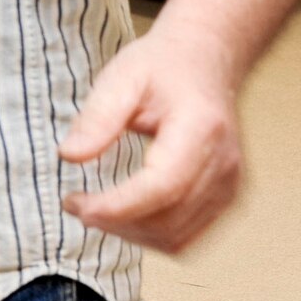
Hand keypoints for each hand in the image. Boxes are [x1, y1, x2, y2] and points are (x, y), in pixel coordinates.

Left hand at [58, 25, 244, 251]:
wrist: (205, 63)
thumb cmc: (162, 68)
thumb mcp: (121, 77)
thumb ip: (97, 117)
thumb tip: (69, 156)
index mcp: (202, 130)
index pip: (162, 187)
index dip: (117, 206)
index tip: (75, 204)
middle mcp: (224, 165)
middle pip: (168, 220)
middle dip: (115, 222)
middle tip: (74, 204)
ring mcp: (230, 187)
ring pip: (177, 238)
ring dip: (129, 234)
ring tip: (94, 209)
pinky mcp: (226, 199)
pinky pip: (187, 237)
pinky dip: (149, 236)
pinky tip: (122, 215)